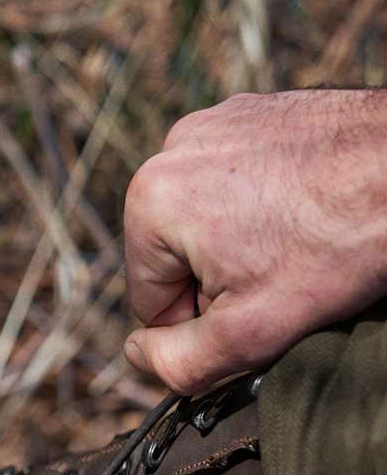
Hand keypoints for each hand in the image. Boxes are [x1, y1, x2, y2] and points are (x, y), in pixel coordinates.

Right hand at [123, 89, 386, 392]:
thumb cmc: (338, 246)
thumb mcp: (248, 334)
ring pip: (207, 223)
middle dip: (223, 279)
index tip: (256, 305)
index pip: (151, 303)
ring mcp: (216, 123)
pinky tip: (307, 211)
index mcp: (151, 201)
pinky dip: (268, 205)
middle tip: (284, 276)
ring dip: (245, 243)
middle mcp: (172, 149)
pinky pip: (239, 184)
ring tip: (299, 242)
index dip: (203, 323)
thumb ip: (176, 363)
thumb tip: (137, 354)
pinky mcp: (255, 111)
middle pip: (176, 258)